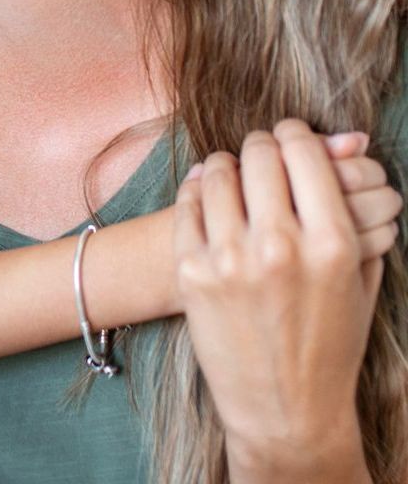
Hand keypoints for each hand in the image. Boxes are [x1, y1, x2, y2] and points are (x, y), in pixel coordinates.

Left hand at [175, 121, 400, 481]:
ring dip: (226, 166)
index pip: (302, 151)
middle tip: (260, 154)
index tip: (289, 136)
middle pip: (258, 153)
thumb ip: (356, 215)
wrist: (285, 411)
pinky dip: (198, 190)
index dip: (294, 135)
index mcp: (331, 244)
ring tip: (232, 173)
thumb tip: (350, 146)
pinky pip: (188, 203)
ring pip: (217, 172)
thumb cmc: (329, 343)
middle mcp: (280, 246)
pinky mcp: (192, 272)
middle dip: (260, 146)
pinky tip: (208, 193)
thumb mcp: (358, 282)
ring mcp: (230, 259)